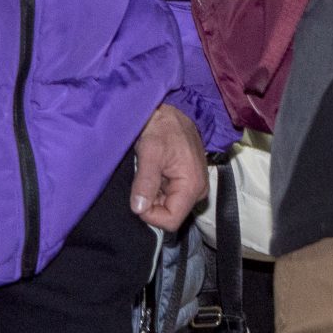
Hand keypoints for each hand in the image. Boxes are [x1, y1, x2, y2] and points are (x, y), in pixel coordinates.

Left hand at [130, 104, 207, 229]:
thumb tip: (138, 209)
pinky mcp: (186, 182)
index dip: (150, 214)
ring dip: (152, 194)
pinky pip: (168, 195)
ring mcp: (192, 188)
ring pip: (166, 206)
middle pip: (169, 214)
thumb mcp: (150, 152)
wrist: (171, 112)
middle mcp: (196, 192)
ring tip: (147, 172)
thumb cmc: (163, 127)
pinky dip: (156, 188)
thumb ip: (146, 182)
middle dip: (150, 203)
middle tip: (141, 179)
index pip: (170, 220)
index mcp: (192, 187)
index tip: (136, 197)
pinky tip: (151, 172)